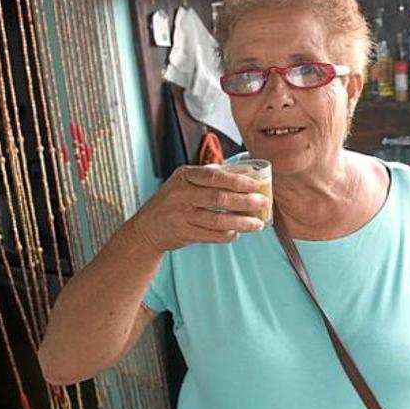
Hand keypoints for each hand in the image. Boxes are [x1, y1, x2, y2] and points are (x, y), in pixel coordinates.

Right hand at [128, 164, 268, 251]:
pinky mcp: (183, 233)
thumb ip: (209, 177)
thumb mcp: (184, 183)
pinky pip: (212, 235)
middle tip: (263, 202)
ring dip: (241, 222)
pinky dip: (227, 234)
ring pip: (218, 219)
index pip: (214, 176)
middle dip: (245, 201)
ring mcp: (181, 215)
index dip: (237, 180)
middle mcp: (181, 194)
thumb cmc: (173, 201)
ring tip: (258, 224)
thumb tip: (245, 173)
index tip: (256, 184)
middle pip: (219, 198)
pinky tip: (238, 232)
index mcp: (184, 176)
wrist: (147, 228)